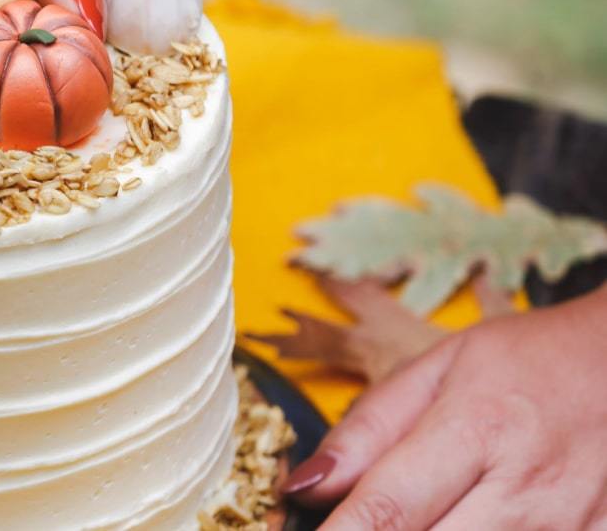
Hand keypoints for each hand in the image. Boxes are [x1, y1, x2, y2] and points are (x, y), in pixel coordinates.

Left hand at [284, 287, 606, 528]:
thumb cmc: (528, 360)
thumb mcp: (438, 368)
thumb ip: (367, 429)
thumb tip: (306, 485)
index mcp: (476, 429)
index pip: (388, 509)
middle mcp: (525, 487)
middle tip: (354, 524)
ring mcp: (568, 523)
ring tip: (420, 513)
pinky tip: (463, 521)